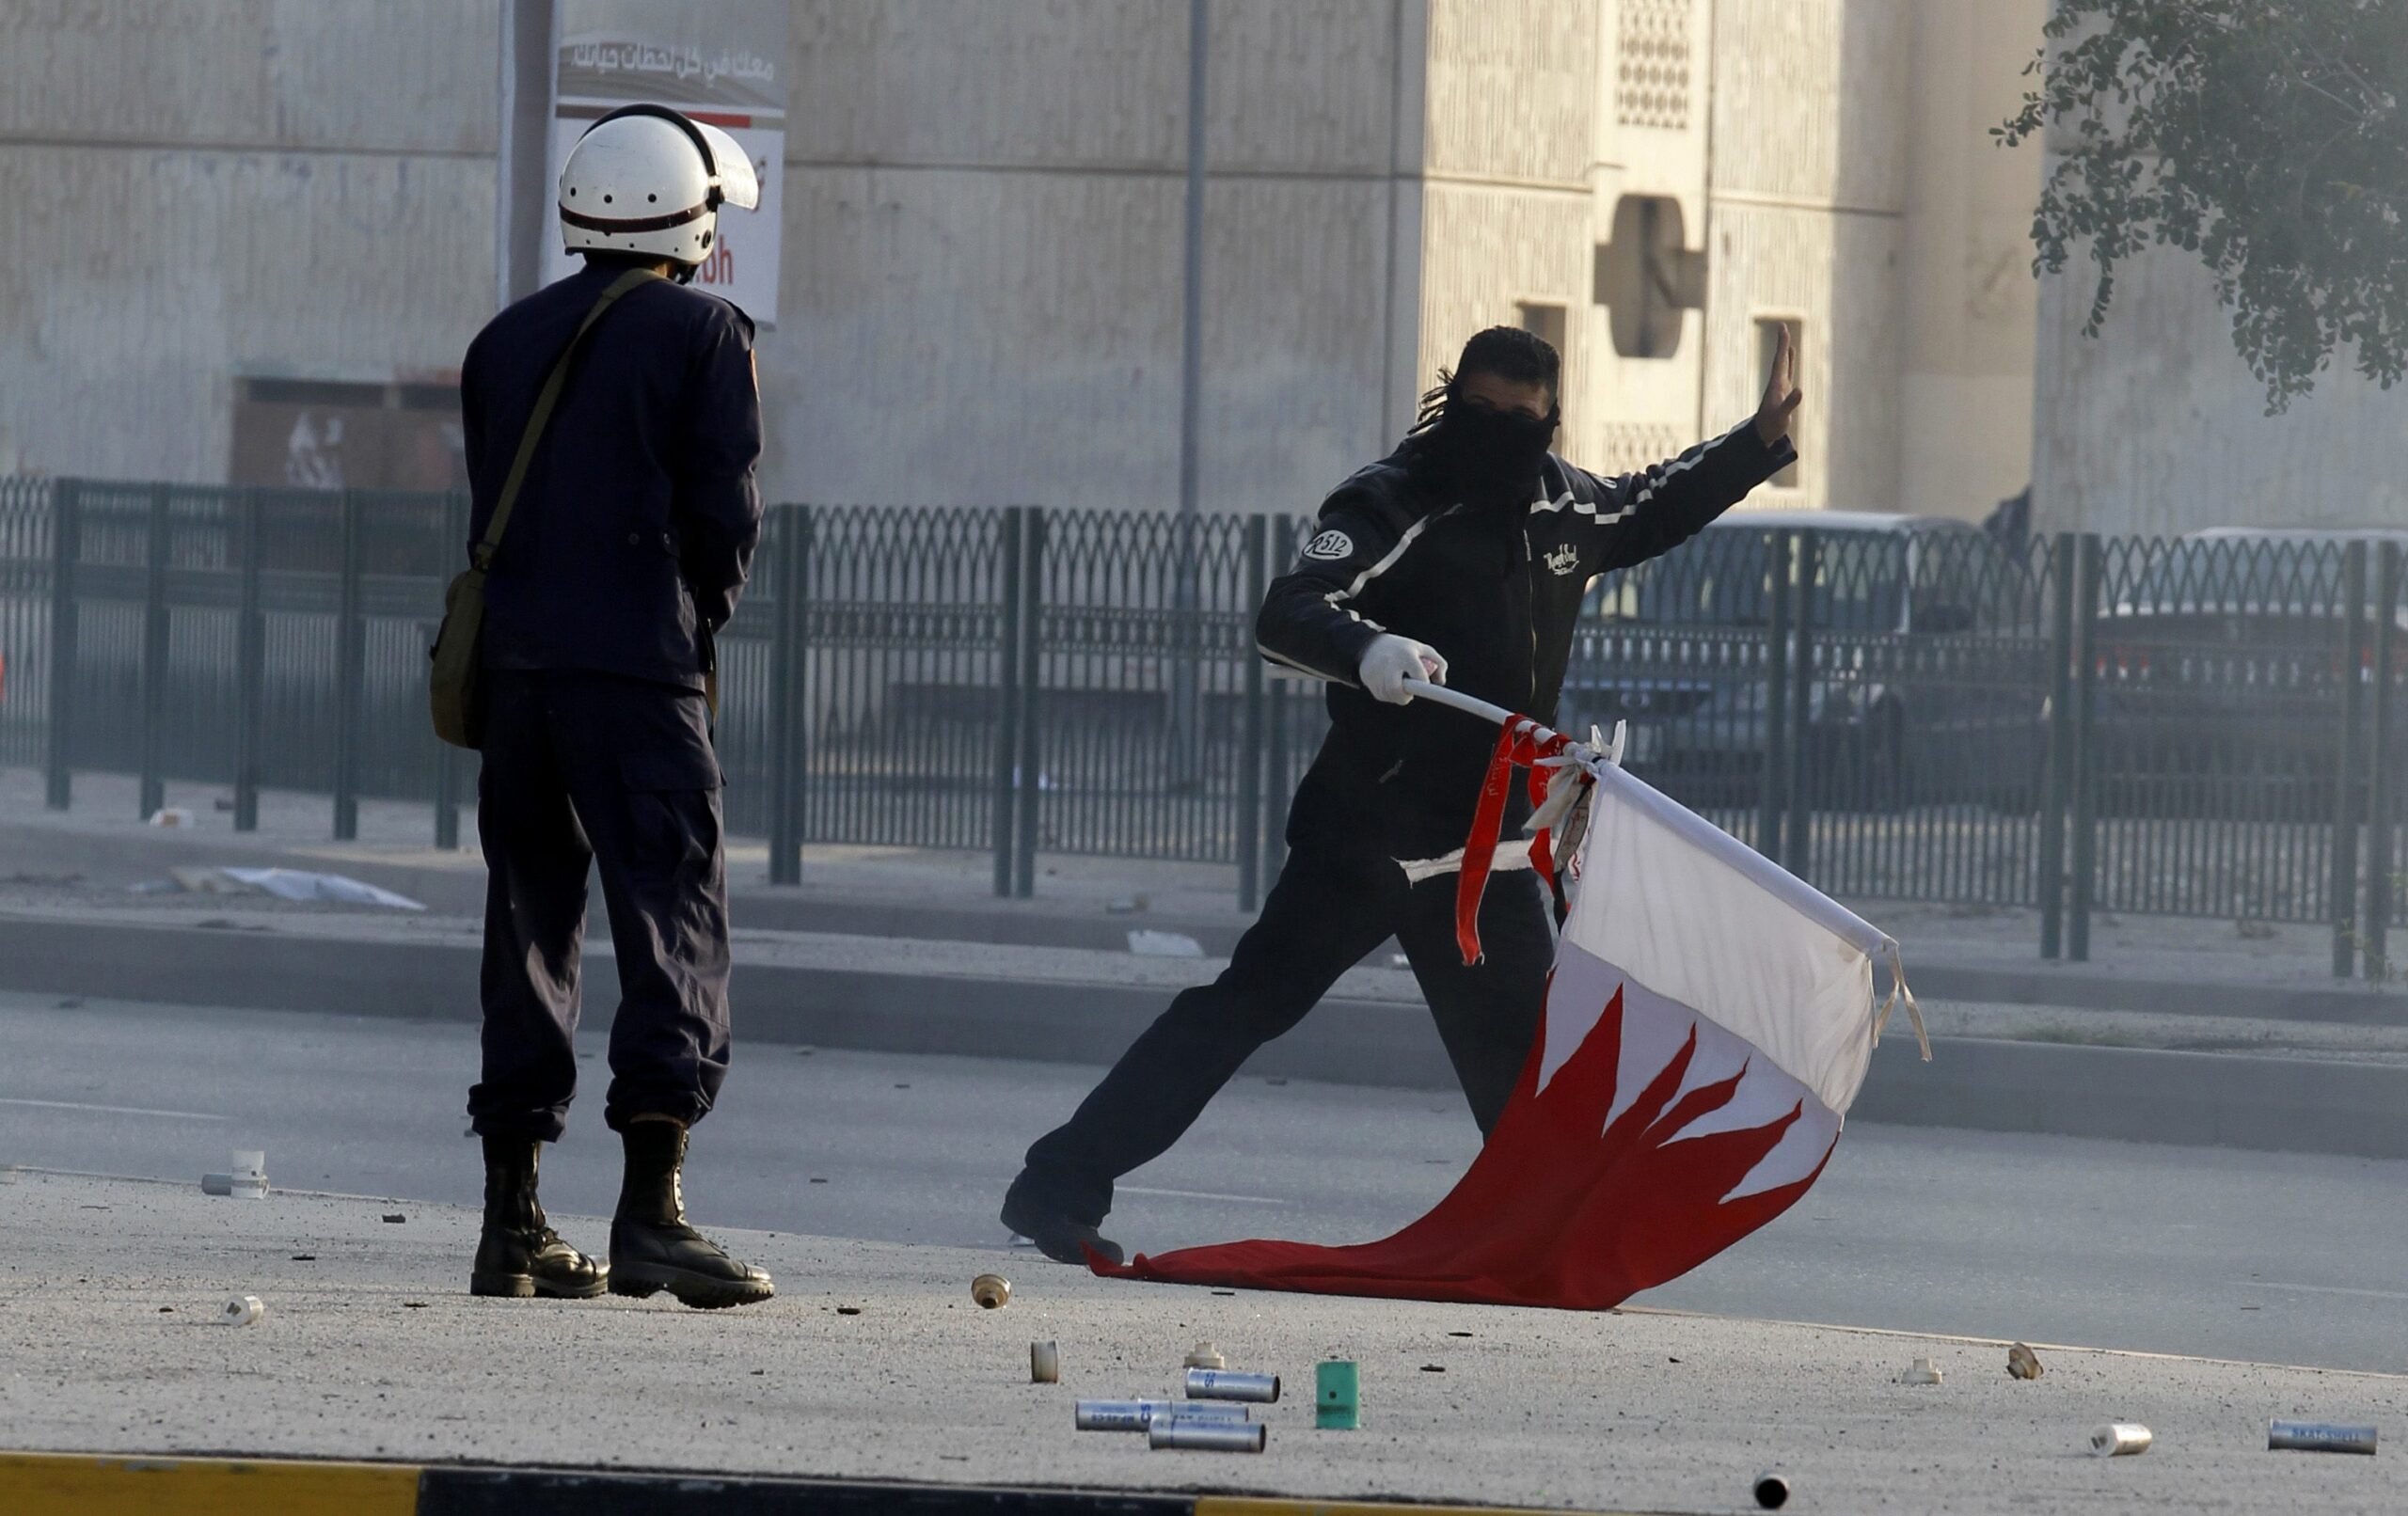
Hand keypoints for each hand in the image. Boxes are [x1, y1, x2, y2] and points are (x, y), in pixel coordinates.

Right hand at [1357, 634, 1447, 704]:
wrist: (1370, 645)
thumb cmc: (1402, 649)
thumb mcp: (1422, 649)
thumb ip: (1438, 663)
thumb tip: (1440, 682)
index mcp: (1406, 655)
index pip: (1418, 674)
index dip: (1424, 684)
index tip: (1426, 685)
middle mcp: (1390, 663)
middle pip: (1396, 689)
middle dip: (1404, 696)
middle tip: (1408, 693)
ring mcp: (1377, 672)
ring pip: (1389, 695)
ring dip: (1397, 695)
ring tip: (1398, 684)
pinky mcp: (1368, 680)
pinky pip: (1381, 695)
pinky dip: (1388, 694)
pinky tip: (1388, 684)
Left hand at [1755, 322, 1802, 446]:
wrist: (1763, 434)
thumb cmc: (1771, 425)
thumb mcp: (1782, 415)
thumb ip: (1790, 403)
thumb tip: (1800, 390)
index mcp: (1776, 385)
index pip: (1780, 361)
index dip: (1782, 345)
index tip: (1783, 330)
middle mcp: (1776, 382)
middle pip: (1780, 358)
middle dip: (1782, 342)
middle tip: (1782, 326)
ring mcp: (1779, 385)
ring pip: (1783, 363)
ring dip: (1784, 349)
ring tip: (1785, 335)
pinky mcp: (1783, 390)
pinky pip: (1788, 371)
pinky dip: (1790, 361)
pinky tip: (1790, 353)